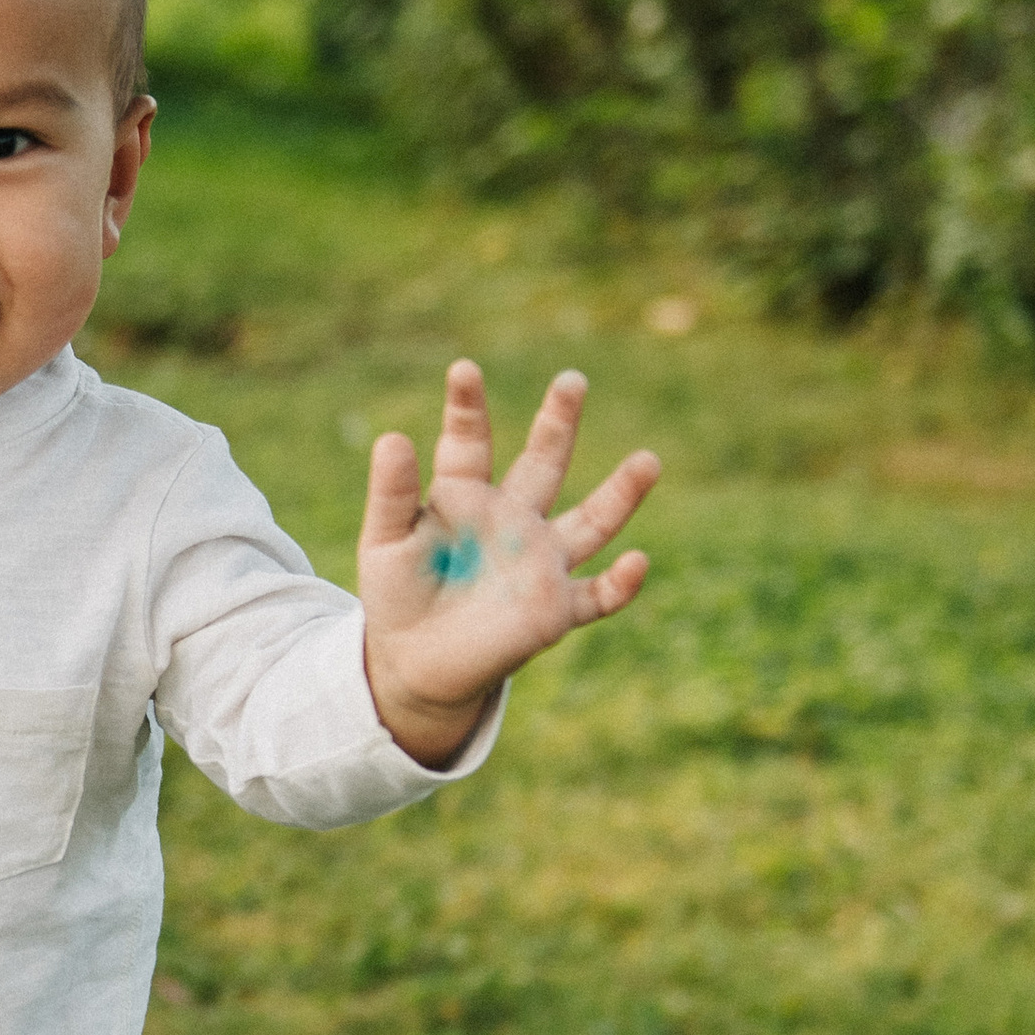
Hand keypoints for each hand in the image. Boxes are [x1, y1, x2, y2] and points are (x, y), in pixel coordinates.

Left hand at [359, 361, 657, 766]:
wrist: (416, 664)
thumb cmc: (399, 596)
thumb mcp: (385, 542)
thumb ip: (393, 494)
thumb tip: (391, 437)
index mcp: (465, 496)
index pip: (469, 442)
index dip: (467, 407)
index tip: (463, 370)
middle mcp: (512, 520)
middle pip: (544, 463)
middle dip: (558, 423)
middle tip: (572, 380)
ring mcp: (540, 563)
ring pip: (592, 522)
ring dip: (621, 494)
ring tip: (649, 460)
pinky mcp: (555, 609)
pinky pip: (598, 595)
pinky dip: (620, 584)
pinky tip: (637, 563)